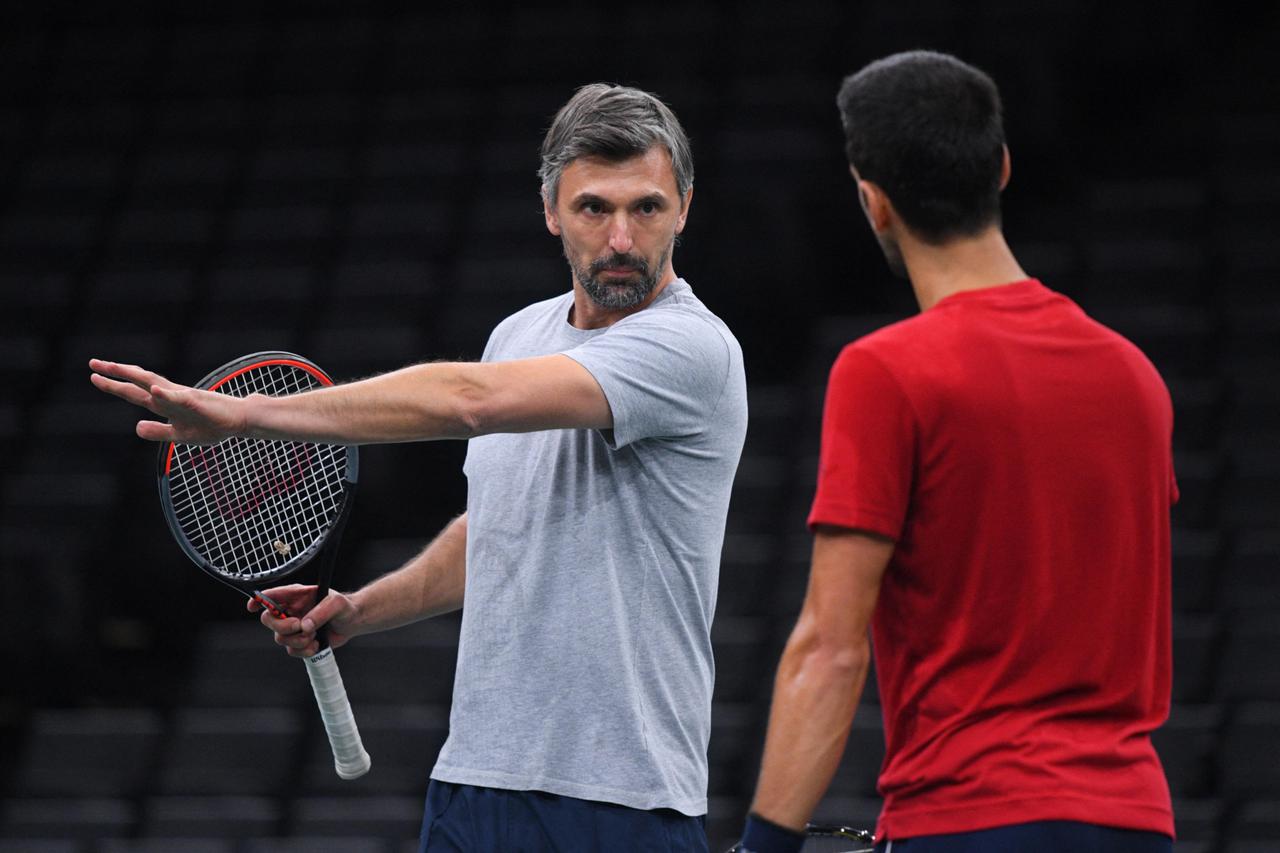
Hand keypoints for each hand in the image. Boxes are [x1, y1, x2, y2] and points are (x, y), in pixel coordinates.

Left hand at [88, 358, 249, 443]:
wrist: (240, 421)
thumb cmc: (213, 425)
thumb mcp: (179, 435)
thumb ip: (158, 431)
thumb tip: (136, 427)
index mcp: (166, 404)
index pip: (135, 392)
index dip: (114, 385)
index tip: (95, 377)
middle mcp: (171, 396)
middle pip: (139, 382)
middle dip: (116, 374)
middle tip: (93, 364)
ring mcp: (183, 398)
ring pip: (155, 383)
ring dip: (135, 375)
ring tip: (116, 368)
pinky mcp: (197, 403)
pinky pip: (179, 398)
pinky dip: (166, 394)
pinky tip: (154, 390)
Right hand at [248, 583, 357, 657]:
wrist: (353, 622)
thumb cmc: (344, 607)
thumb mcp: (336, 603)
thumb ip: (320, 612)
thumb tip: (305, 626)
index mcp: (296, 596)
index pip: (271, 596)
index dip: (258, 600)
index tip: (252, 606)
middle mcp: (291, 611)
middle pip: (268, 620)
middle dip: (283, 627)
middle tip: (299, 626)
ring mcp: (294, 627)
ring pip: (280, 638)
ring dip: (298, 640)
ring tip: (315, 635)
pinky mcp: (300, 641)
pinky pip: (292, 651)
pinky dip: (304, 650)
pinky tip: (317, 644)